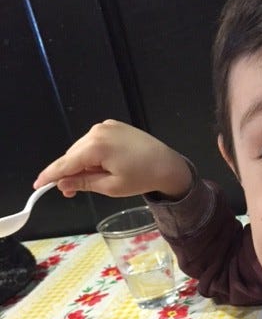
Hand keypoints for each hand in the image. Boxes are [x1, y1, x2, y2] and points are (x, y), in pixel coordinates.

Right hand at [34, 119, 191, 198]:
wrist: (168, 165)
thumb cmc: (142, 178)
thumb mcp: (111, 186)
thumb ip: (83, 183)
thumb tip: (62, 184)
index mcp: (96, 146)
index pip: (65, 163)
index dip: (50, 176)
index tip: (38, 186)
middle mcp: (98, 131)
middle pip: (72, 155)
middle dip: (69, 172)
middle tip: (70, 192)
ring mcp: (106, 126)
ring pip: (82, 148)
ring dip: (81, 164)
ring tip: (94, 179)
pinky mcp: (113, 126)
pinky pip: (94, 142)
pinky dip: (92, 155)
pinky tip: (101, 167)